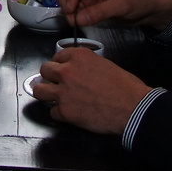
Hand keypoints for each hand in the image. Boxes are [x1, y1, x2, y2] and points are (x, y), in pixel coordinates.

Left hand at [33, 48, 149, 133]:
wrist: (132, 107)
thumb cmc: (125, 87)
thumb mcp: (105, 64)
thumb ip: (87, 65)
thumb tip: (80, 71)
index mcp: (79, 56)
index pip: (57, 56)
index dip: (60, 64)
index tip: (61, 69)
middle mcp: (67, 71)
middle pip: (45, 70)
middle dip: (50, 77)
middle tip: (56, 83)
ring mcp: (63, 92)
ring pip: (39, 90)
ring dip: (45, 93)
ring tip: (51, 97)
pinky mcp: (65, 111)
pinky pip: (52, 112)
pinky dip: (59, 113)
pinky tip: (68, 113)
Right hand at [58, 0, 171, 29]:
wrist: (149, 7)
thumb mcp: (121, 6)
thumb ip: (99, 12)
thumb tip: (77, 19)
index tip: (69, 11)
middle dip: (67, 2)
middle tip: (71, 19)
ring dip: (69, 8)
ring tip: (74, 21)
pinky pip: (75, 4)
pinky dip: (73, 12)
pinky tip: (77, 19)